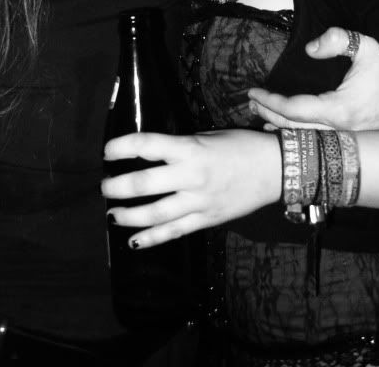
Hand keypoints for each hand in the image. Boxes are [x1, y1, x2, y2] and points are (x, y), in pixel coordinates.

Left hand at [101, 129, 280, 247]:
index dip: (122, 147)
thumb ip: (179, 147)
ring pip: (156, 213)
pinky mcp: (207, 220)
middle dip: (118, 187)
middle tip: (103, 187)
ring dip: (129, 215)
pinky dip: (152, 239)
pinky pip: (175, 232)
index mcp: (191, 149)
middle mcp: (191, 176)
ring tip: (111, 214)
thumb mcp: (207, 136)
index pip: (147, 145)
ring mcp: (199, 202)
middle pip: (144, 184)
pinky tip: (134, 242)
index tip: (107, 151)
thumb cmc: (240, 146)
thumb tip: (150, 153)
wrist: (275, 170)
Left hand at [248, 27, 378, 131]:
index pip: (293, 111)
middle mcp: (343, 131)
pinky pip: (322, 140)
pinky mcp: (358, 140)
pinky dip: (302, 134)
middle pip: (295, 129)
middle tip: (251, 104)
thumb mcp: (366, 46)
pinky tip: (293, 130)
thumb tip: (310, 48)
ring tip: (264, 119)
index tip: (253, 92)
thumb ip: (335, 40)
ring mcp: (351, 139)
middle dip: (269, 116)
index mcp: (340, 111)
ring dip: (283, 128)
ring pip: (308, 139)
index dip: (270, 102)